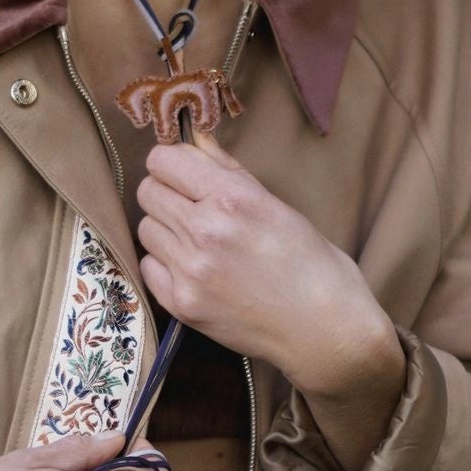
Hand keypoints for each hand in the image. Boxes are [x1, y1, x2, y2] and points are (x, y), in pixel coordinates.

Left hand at [135, 134, 407, 470]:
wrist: (324, 330)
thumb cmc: (313, 265)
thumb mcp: (279, 206)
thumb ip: (230, 171)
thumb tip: (196, 141)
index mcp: (234, 199)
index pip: (164, 161)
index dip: (172, 163)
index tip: (184, 174)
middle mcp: (206, 231)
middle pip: (148, 192)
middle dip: (166, 193)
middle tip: (190, 207)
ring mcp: (191, 271)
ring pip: (146, 229)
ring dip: (165, 229)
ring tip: (196, 241)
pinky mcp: (183, 304)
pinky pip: (149, 267)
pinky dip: (164, 264)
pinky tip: (193, 269)